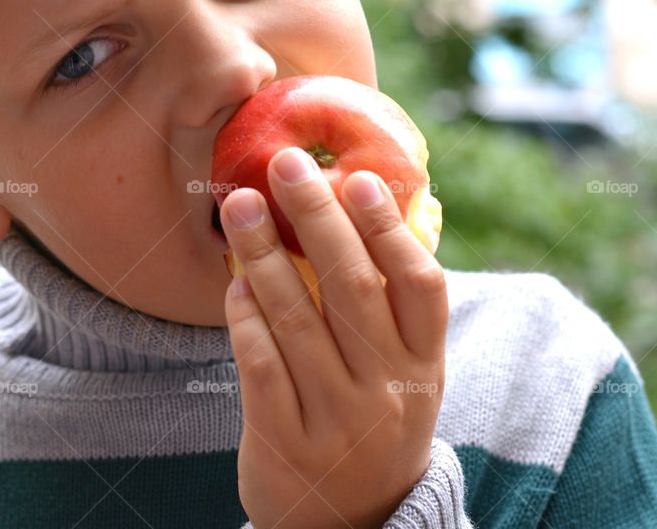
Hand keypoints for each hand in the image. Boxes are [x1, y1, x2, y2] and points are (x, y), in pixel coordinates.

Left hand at [220, 147, 447, 528]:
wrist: (352, 524)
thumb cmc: (375, 425)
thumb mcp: (405, 378)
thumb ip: (391, 315)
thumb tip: (362, 219)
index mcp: (424, 366)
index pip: (420, 285)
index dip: (388, 228)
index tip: (356, 178)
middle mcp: (387, 391)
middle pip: (351, 287)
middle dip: (314, 216)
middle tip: (284, 164)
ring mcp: (336, 418)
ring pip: (295, 318)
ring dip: (262, 254)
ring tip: (239, 205)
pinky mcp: (285, 440)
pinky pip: (259, 363)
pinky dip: (243, 316)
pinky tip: (233, 282)